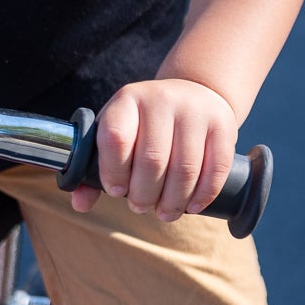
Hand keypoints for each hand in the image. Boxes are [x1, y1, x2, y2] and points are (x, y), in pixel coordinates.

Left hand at [71, 77, 236, 220]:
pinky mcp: (223, 124)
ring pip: (185, 169)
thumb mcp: (116, 133)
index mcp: (128, 100)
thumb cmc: (145, 124)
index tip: (116, 191)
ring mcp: (196, 110)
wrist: (193, 92)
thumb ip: (92, 169)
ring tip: (165, 212)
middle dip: (144, 196)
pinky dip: (203, 195)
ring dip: (173, 202)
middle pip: (153, 161)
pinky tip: (192, 205)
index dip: (113, 173)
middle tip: (141, 207)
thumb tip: (81, 204)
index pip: (116, 138)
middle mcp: (162, 99)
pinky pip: (216, 168)